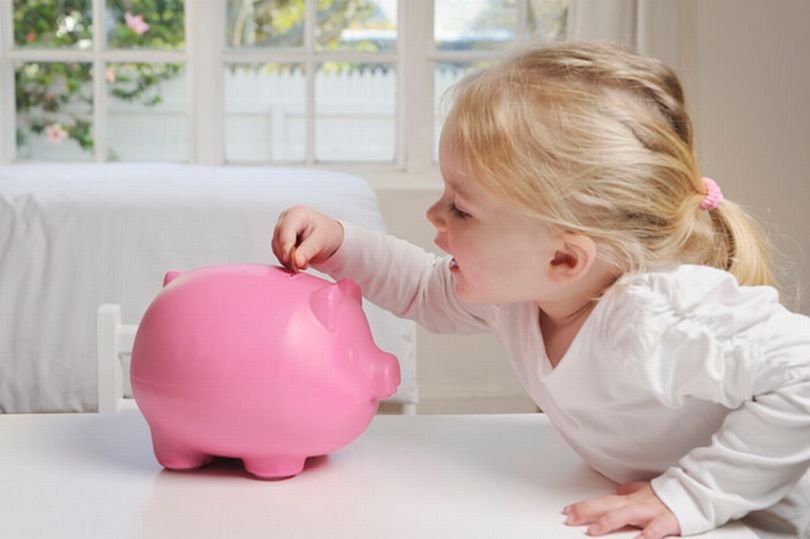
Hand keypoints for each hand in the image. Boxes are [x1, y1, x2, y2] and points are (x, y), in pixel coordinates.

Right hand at [271, 205, 343, 271]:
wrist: (329, 237)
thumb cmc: (327, 233)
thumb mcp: (321, 241)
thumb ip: (308, 251)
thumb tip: (297, 261)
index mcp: (296, 214)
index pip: (285, 231)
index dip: (287, 248)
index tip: (293, 262)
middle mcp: (285, 220)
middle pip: (278, 240)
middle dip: (288, 256)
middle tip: (301, 266)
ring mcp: (281, 230)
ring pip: (276, 248)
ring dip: (288, 260)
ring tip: (304, 263)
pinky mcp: (279, 240)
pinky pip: (278, 253)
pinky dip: (287, 260)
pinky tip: (298, 262)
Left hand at [563, 481, 680, 537]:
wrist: (694, 491)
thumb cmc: (668, 494)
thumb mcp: (645, 491)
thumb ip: (629, 492)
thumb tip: (617, 491)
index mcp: (630, 499)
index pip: (601, 502)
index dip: (583, 506)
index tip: (566, 511)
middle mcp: (637, 504)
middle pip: (607, 507)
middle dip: (587, 512)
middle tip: (569, 519)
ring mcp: (651, 512)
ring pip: (627, 515)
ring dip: (609, 522)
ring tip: (593, 530)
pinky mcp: (668, 520)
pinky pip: (657, 528)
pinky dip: (648, 534)